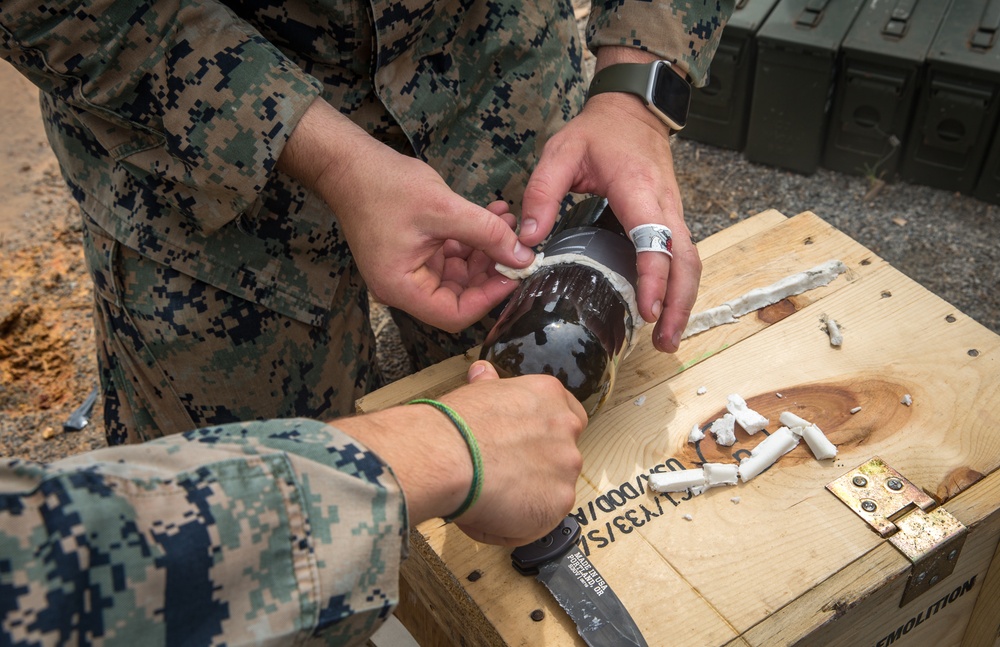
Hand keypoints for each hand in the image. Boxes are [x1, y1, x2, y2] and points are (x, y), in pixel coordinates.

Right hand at [278, 99, 535, 331]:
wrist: (349, 164)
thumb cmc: (385, 187)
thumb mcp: (444, 209)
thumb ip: (487, 234)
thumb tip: (524, 257)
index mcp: (402, 288)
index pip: (455, 314)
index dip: (489, 298)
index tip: (515, 272)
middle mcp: (405, 287)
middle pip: (460, 296)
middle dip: (492, 270)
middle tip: (518, 244)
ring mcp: (410, 270)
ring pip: (460, 274)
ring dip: (487, 249)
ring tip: (509, 221)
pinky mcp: (416, 253)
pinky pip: (451, 255)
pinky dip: (473, 238)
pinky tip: (494, 215)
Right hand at [339, 361, 586, 545]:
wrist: (448, 455)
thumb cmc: (455, 423)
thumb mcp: (475, 393)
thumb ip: (490, 386)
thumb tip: (482, 372)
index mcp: (548, 396)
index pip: (566, 416)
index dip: (543, 436)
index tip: (523, 447)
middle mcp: (567, 427)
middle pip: (560, 455)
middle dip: (535, 468)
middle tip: (500, 475)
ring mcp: (567, 466)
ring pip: (550, 490)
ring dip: (524, 498)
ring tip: (487, 497)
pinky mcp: (559, 501)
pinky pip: (538, 521)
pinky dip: (514, 526)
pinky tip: (486, 515)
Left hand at [519, 48, 700, 352]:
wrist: (632, 109)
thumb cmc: (597, 130)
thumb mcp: (560, 152)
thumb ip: (541, 194)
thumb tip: (527, 241)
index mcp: (639, 189)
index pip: (655, 240)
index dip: (654, 278)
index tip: (646, 311)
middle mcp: (665, 204)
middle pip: (686, 260)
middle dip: (678, 304)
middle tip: (662, 342)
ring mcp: (673, 212)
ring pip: (690, 262)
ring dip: (683, 301)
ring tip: (665, 339)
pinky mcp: (671, 218)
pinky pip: (681, 256)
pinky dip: (678, 286)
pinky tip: (662, 311)